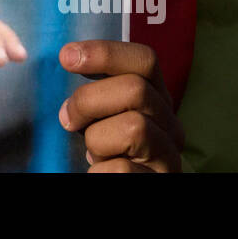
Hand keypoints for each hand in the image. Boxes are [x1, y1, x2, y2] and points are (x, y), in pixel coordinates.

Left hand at [58, 40, 183, 172]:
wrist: (119, 185)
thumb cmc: (106, 154)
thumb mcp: (104, 117)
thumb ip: (98, 93)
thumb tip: (68, 57)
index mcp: (156, 101)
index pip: (145, 60)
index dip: (105, 52)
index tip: (66, 57)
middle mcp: (171, 126)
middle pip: (136, 89)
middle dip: (89, 100)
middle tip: (69, 120)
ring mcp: (168, 157)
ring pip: (134, 126)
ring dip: (97, 139)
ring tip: (93, 154)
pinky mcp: (157, 182)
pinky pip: (122, 169)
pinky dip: (100, 171)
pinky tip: (100, 173)